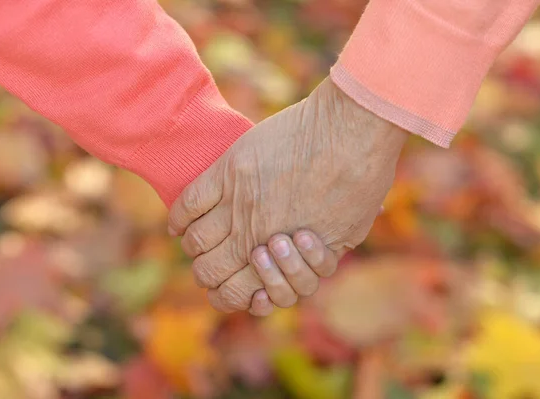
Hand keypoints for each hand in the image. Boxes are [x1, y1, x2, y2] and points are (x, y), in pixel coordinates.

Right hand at [168, 77, 406, 311]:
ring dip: (195, 246)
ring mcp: (238, 202)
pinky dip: (179, 217)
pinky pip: (190, 202)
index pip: (232, 294)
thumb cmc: (361, 185)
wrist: (351, 133)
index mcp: (280, 259)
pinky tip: (178, 224)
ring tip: (198, 240)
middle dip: (208, 275)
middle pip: (207, 272)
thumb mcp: (347, 236)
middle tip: (213, 265)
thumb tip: (308, 266)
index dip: (225, 296)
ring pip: (195, 240)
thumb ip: (318, 258)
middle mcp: (252, 235)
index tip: (230, 285)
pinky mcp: (230, 170)